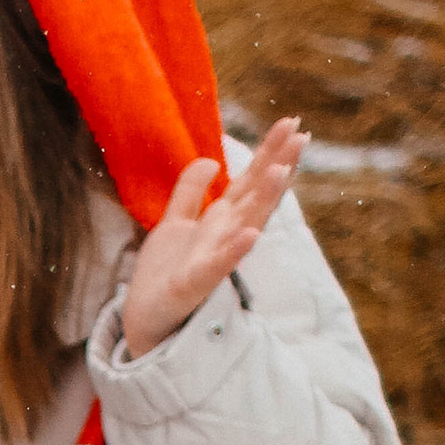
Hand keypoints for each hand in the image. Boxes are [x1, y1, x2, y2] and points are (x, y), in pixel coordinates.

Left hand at [121, 118, 307, 357]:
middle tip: (300, 135)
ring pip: (245, 226)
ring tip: (280, 171)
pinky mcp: (192, 285)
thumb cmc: (165, 275)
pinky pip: (216, 267)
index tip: (292, 123)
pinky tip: (250, 234)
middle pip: (256, 196)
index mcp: (221, 222)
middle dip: (278, 166)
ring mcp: (212, 260)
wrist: (144, 321)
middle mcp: (223, 238)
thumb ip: (190, 192)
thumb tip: (211, 160)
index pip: (251, 181)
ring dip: (264, 199)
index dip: (270, 153)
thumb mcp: (175, 224)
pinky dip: (234, 251)